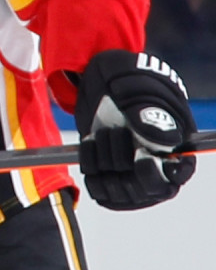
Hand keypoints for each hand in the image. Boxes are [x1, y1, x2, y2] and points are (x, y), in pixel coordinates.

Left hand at [76, 49, 197, 210]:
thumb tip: (168, 141)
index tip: (140, 155)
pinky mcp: (108, 174)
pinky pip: (98, 189)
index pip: (179, 174)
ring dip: (104, 161)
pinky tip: (90, 144)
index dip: (160, 172)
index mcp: (177, 144)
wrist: (99, 79)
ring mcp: (132, 172)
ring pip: (121, 190)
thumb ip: (151, 114)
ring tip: (102, 132)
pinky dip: (89, 168)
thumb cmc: (128, 80)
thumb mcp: (138, 89)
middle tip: (113, 132)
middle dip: (124, 163)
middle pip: (148, 190)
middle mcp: (158, 163)